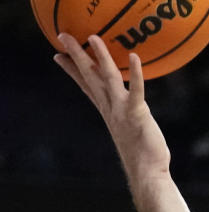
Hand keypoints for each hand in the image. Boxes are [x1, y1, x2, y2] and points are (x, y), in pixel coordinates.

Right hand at [53, 33, 169, 182]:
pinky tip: (134, 57)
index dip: (71, 69)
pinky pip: (136, 91)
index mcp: (107, 110)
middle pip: (90, 76)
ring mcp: (122, 111)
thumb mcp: (128, 130)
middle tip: (62, 35)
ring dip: (99, 57)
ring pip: (107, 78)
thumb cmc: (143, 154)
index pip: (85, 85)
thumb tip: (127, 111)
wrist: (147, 175)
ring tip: (93, 37)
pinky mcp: (137, 115)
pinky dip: (135, 74)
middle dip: (76, 55)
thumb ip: (125, 116)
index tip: (58, 54)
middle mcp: (110, 108)